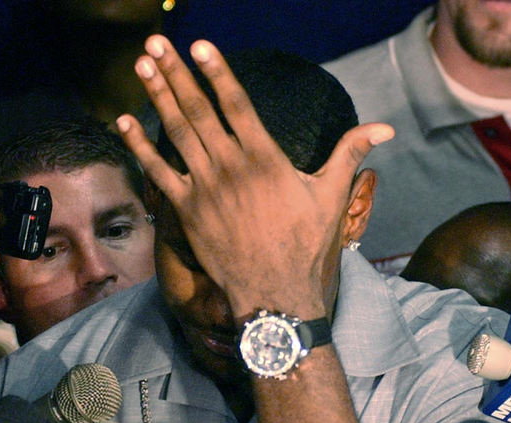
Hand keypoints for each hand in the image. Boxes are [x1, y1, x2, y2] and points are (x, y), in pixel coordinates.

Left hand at [116, 35, 391, 318]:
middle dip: (175, 73)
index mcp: (266, 159)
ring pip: (176, 132)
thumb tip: (385, 129)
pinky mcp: (187, 210)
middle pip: (198, 110)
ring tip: (142, 64)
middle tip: (157, 42)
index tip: (200, 46)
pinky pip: (158, 171)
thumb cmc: (305, 244)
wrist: (275, 292)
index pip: (237, 104)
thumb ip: (350, 153)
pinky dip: (140, 145)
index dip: (217, 72)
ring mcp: (206, 188)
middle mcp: (231, 167)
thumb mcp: (332, 196)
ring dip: (157, 96)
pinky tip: (126, 119)